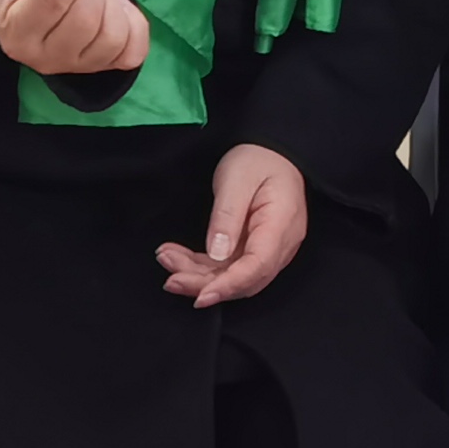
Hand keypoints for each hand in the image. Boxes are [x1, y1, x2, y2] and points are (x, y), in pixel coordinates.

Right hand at [0, 0, 149, 78]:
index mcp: (16, 30)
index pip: (52, 2)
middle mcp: (42, 58)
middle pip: (85, 21)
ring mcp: (75, 66)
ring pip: (112, 37)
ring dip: (114, 4)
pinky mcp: (105, 66)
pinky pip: (134, 51)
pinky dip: (134, 25)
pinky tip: (118, 10)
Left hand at [157, 141, 307, 308]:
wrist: (273, 151)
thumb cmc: (258, 158)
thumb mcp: (237, 179)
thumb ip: (227, 216)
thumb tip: (217, 254)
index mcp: (281, 224)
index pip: (258, 266)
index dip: (228, 285)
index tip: (200, 296)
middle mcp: (280, 244)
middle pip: (245, 279)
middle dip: (206, 284)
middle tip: (171, 279)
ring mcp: (269, 248)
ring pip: (234, 276)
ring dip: (200, 275)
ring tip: (167, 261)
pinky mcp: (254, 248)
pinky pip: (230, 266)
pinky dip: (203, 266)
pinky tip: (178, 257)